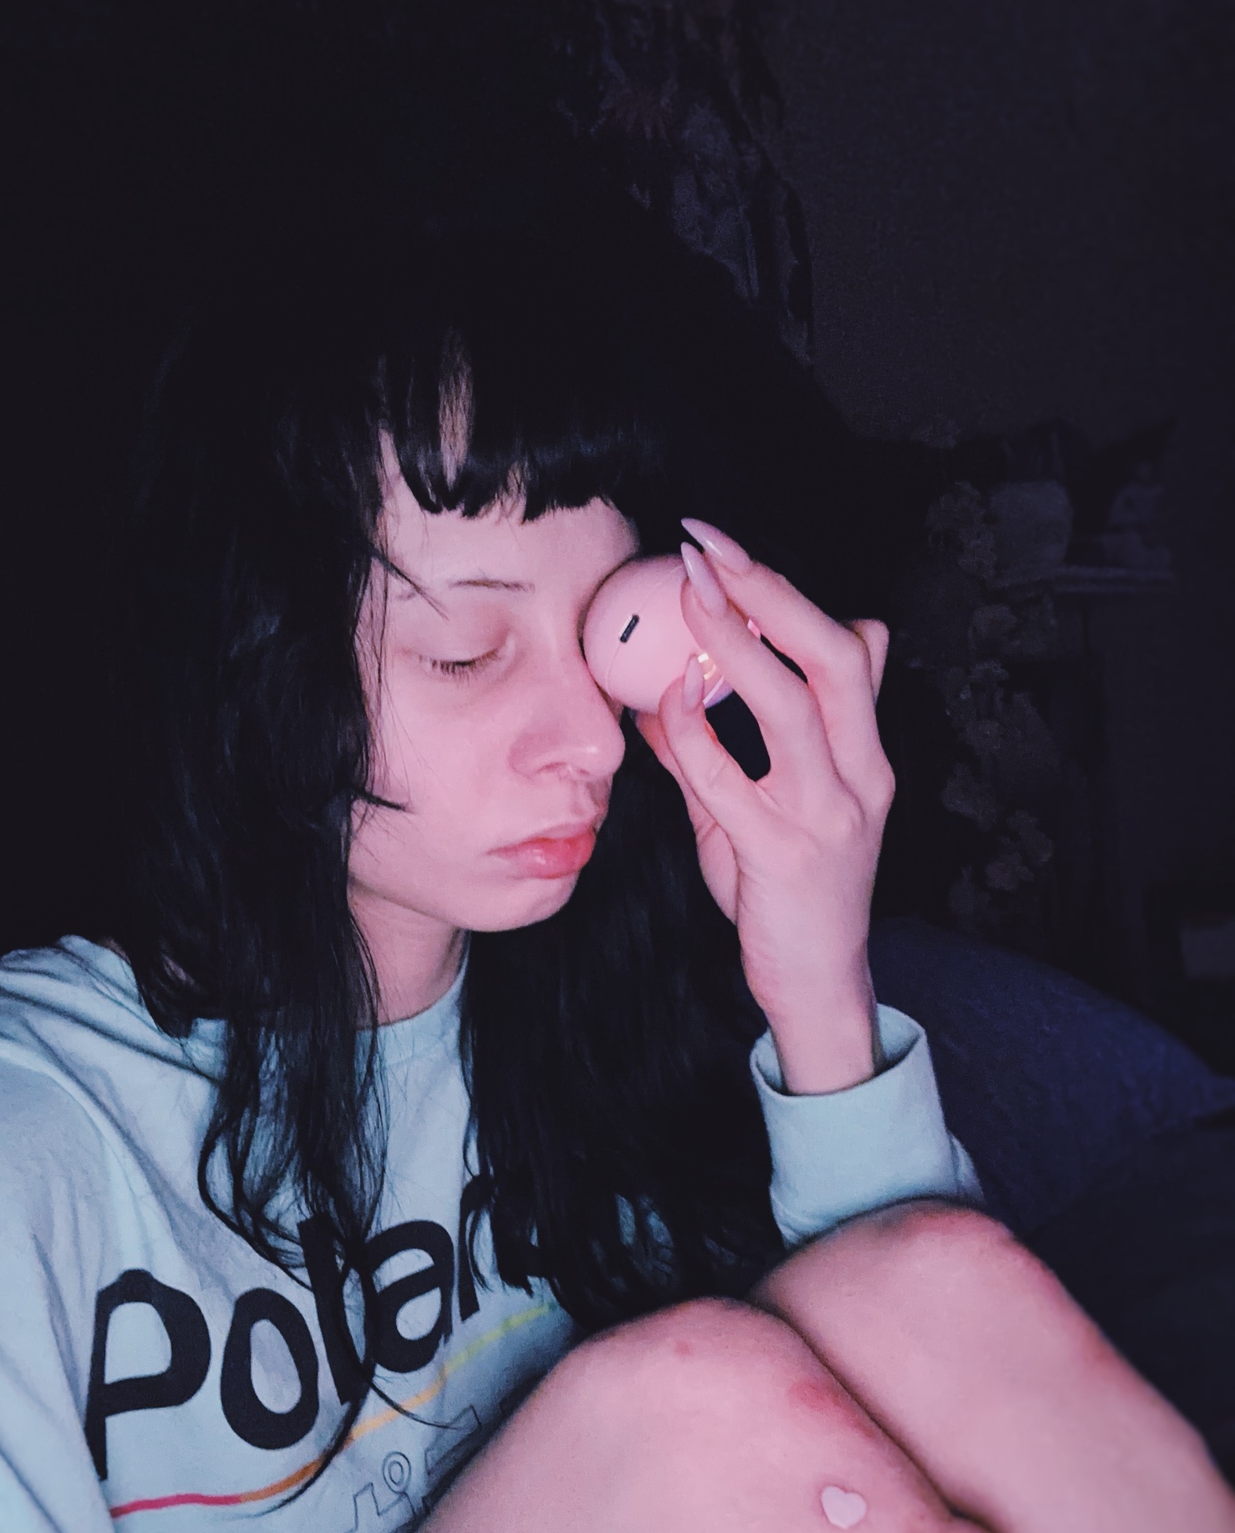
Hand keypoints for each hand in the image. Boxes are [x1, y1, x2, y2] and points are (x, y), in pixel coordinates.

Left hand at [634, 519, 894, 1094]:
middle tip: (707, 548)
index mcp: (865, 755)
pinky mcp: (783, 854)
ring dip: (737, 644)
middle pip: (834, 656)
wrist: (818, 984)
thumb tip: (680, 685)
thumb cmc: (788, 892)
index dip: (787, 591)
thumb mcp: (771, 807)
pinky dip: (698, 731)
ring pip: (795, 706)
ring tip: (690, 600)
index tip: (726, 549)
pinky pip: (735, 779)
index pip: (847, 648)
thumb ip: (737, 746)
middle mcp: (860, 775)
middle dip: (769, 592)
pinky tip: (667, 699)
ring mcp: (828, 815)